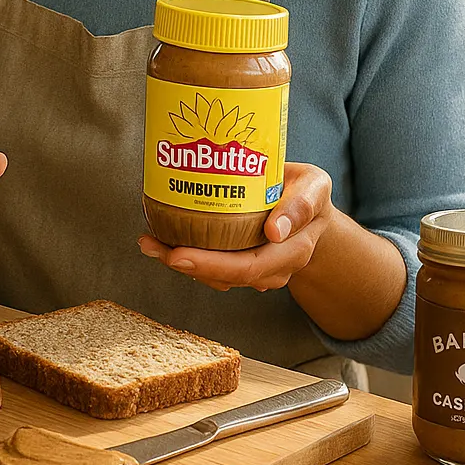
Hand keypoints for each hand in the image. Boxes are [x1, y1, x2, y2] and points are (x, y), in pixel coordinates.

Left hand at [137, 162, 334, 291]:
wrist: (308, 204)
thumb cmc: (308, 192)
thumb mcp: (315, 188)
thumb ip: (301, 205)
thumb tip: (274, 230)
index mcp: (292, 251)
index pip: (248, 267)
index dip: (211, 265)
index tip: (178, 253)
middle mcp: (273, 267)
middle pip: (225, 276)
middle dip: (185, 265)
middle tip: (153, 246)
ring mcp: (255, 269)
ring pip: (214, 275)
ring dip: (178, 262)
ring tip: (150, 242)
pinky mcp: (239, 262)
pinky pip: (211, 267)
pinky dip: (186, 256)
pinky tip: (162, 240)